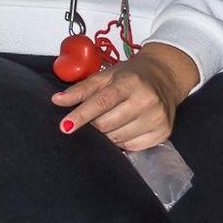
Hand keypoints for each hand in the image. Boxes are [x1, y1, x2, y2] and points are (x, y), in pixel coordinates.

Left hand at [50, 43, 197, 151]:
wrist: (165, 77)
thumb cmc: (131, 76)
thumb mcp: (106, 76)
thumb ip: (81, 89)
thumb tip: (56, 100)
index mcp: (130, 83)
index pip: (101, 102)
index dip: (81, 116)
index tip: (65, 126)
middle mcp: (146, 100)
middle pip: (107, 124)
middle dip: (94, 124)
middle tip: (94, 118)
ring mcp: (157, 118)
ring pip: (118, 138)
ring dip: (107, 134)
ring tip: (111, 120)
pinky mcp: (163, 133)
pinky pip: (132, 147)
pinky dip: (122, 141)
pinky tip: (124, 127)